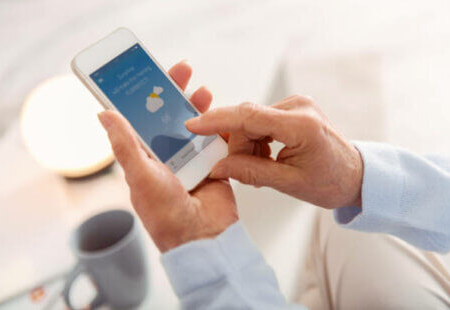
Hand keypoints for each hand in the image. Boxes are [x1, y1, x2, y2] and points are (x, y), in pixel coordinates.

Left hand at [98, 61, 237, 251]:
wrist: (203, 237)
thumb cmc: (166, 214)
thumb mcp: (140, 176)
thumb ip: (125, 145)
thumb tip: (103, 114)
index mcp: (144, 158)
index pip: (141, 119)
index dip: (145, 97)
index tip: (149, 76)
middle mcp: (167, 156)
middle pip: (170, 117)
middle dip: (175, 93)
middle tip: (182, 71)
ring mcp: (191, 159)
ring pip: (194, 125)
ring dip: (198, 107)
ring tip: (203, 92)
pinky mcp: (213, 163)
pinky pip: (216, 140)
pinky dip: (219, 127)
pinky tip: (221, 115)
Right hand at [185, 96, 362, 208]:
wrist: (355, 175)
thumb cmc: (330, 182)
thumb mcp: (289, 183)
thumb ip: (251, 172)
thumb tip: (218, 167)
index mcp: (301, 125)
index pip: (248, 116)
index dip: (217, 120)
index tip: (193, 125)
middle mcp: (298, 107)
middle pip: (247, 120)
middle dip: (238, 146)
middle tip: (244, 170)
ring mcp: (296, 104)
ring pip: (251, 121)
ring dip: (248, 144)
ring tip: (263, 165)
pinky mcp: (293, 108)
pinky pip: (261, 120)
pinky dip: (257, 139)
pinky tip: (267, 155)